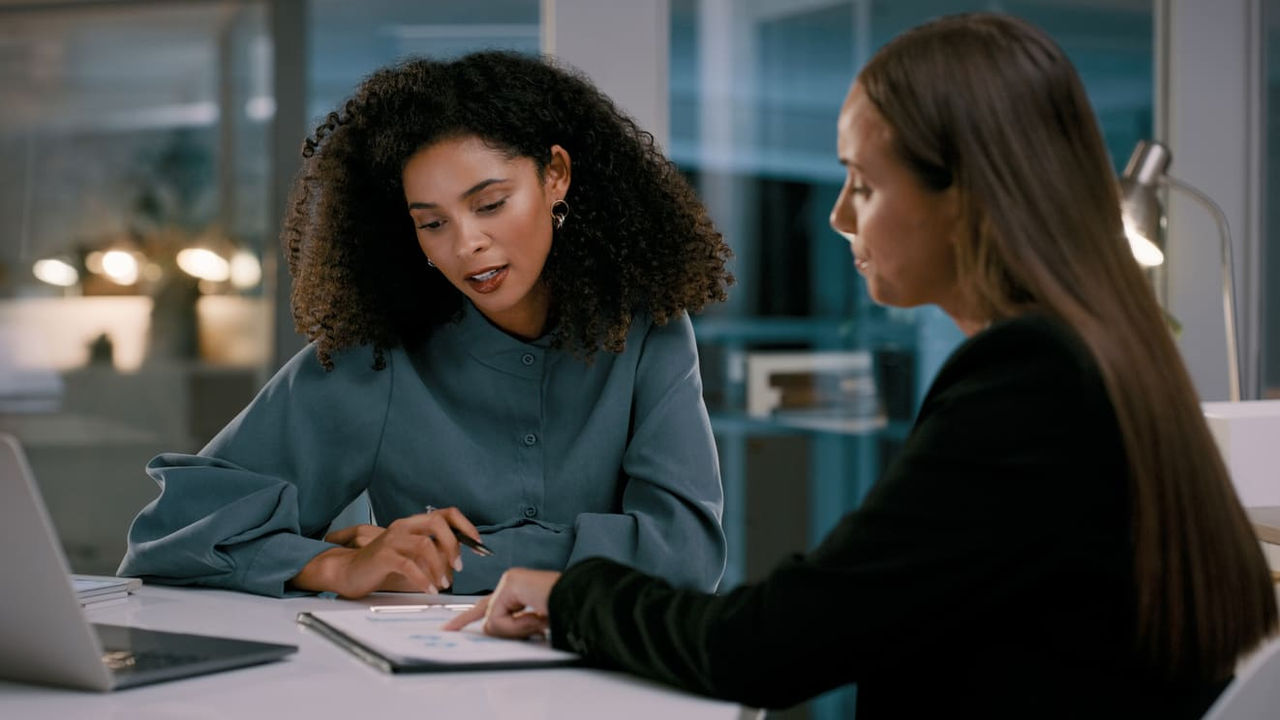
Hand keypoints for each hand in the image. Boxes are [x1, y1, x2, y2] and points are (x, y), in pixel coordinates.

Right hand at [290, 506, 481, 598]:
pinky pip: (409, 565)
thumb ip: (431, 556)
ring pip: (425, 545)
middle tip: (458, 566)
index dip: (465, 525)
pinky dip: (423, 579)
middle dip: (453, 544)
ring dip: (440, 566)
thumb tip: (456, 565)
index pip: (445, 513)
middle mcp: (403, 526)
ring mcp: (392, 539)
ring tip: (443, 583)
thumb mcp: (410, 557)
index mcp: (412, 524)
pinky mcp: (383, 556)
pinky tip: (429, 589)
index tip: (477, 543)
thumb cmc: (381, 566)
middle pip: (437, 523)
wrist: (348, 572)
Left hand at [442, 568, 559, 637]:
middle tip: (478, 629)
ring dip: (516, 630)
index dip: (467, 618)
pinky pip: (498, 618)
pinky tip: (538, 618)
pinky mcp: (510, 583)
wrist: (582, 603)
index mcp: (519, 593)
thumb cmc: (565, 615)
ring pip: (492, 621)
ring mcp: (510, 581)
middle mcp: (512, 583)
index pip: (488, 607)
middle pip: (485, 613)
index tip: (449, 628)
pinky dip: (517, 627)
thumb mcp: (532, 627)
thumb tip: (490, 629)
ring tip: (540, 623)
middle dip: (481, 625)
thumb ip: (511, 627)